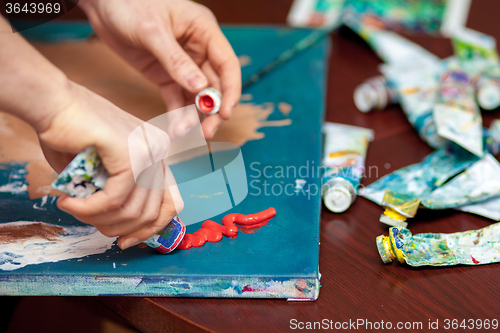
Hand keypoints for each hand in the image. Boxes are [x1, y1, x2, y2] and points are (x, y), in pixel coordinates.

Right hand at [38, 82, 182, 249]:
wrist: (53, 103)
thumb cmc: (72, 135)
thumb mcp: (104, 173)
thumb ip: (121, 195)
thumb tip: (128, 230)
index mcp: (158, 154)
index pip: (171, 203)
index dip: (150, 229)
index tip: (125, 242)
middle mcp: (159, 151)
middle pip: (153, 211)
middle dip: (120, 229)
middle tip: (92, 225)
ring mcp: (148, 150)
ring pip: (133, 210)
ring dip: (99, 220)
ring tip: (74, 210)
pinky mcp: (130, 152)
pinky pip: (114, 199)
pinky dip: (89, 209)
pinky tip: (69, 204)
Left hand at [79, 0, 241, 138]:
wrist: (100, 3)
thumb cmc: (129, 3)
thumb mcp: (152, 30)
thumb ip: (175, 60)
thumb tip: (199, 87)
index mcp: (204, 31)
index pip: (226, 65)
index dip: (230, 91)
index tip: (225, 113)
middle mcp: (198, 50)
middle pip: (215, 85)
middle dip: (212, 111)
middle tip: (207, 133)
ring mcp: (182, 65)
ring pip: (196, 96)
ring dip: (194, 116)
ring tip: (184, 132)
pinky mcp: (165, 75)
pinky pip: (176, 98)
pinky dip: (177, 114)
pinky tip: (175, 128)